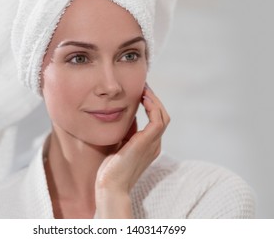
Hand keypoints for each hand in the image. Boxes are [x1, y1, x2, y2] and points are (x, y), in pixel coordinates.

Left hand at [95, 84, 170, 217]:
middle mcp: (155, 145)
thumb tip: (127, 115)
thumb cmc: (111, 168)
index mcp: (149, 146)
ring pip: (163, 116)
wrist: (110, 186)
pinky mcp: (147, 143)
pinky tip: (143, 99)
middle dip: (154, 100)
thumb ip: (127, 132)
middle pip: (163, 116)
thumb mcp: (120, 145)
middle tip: (143, 86)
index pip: (156, 121)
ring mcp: (153, 144)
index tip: (141, 93)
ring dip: (154, 100)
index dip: (151, 105)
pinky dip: (152, 107)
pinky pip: (157, 120)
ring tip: (143, 89)